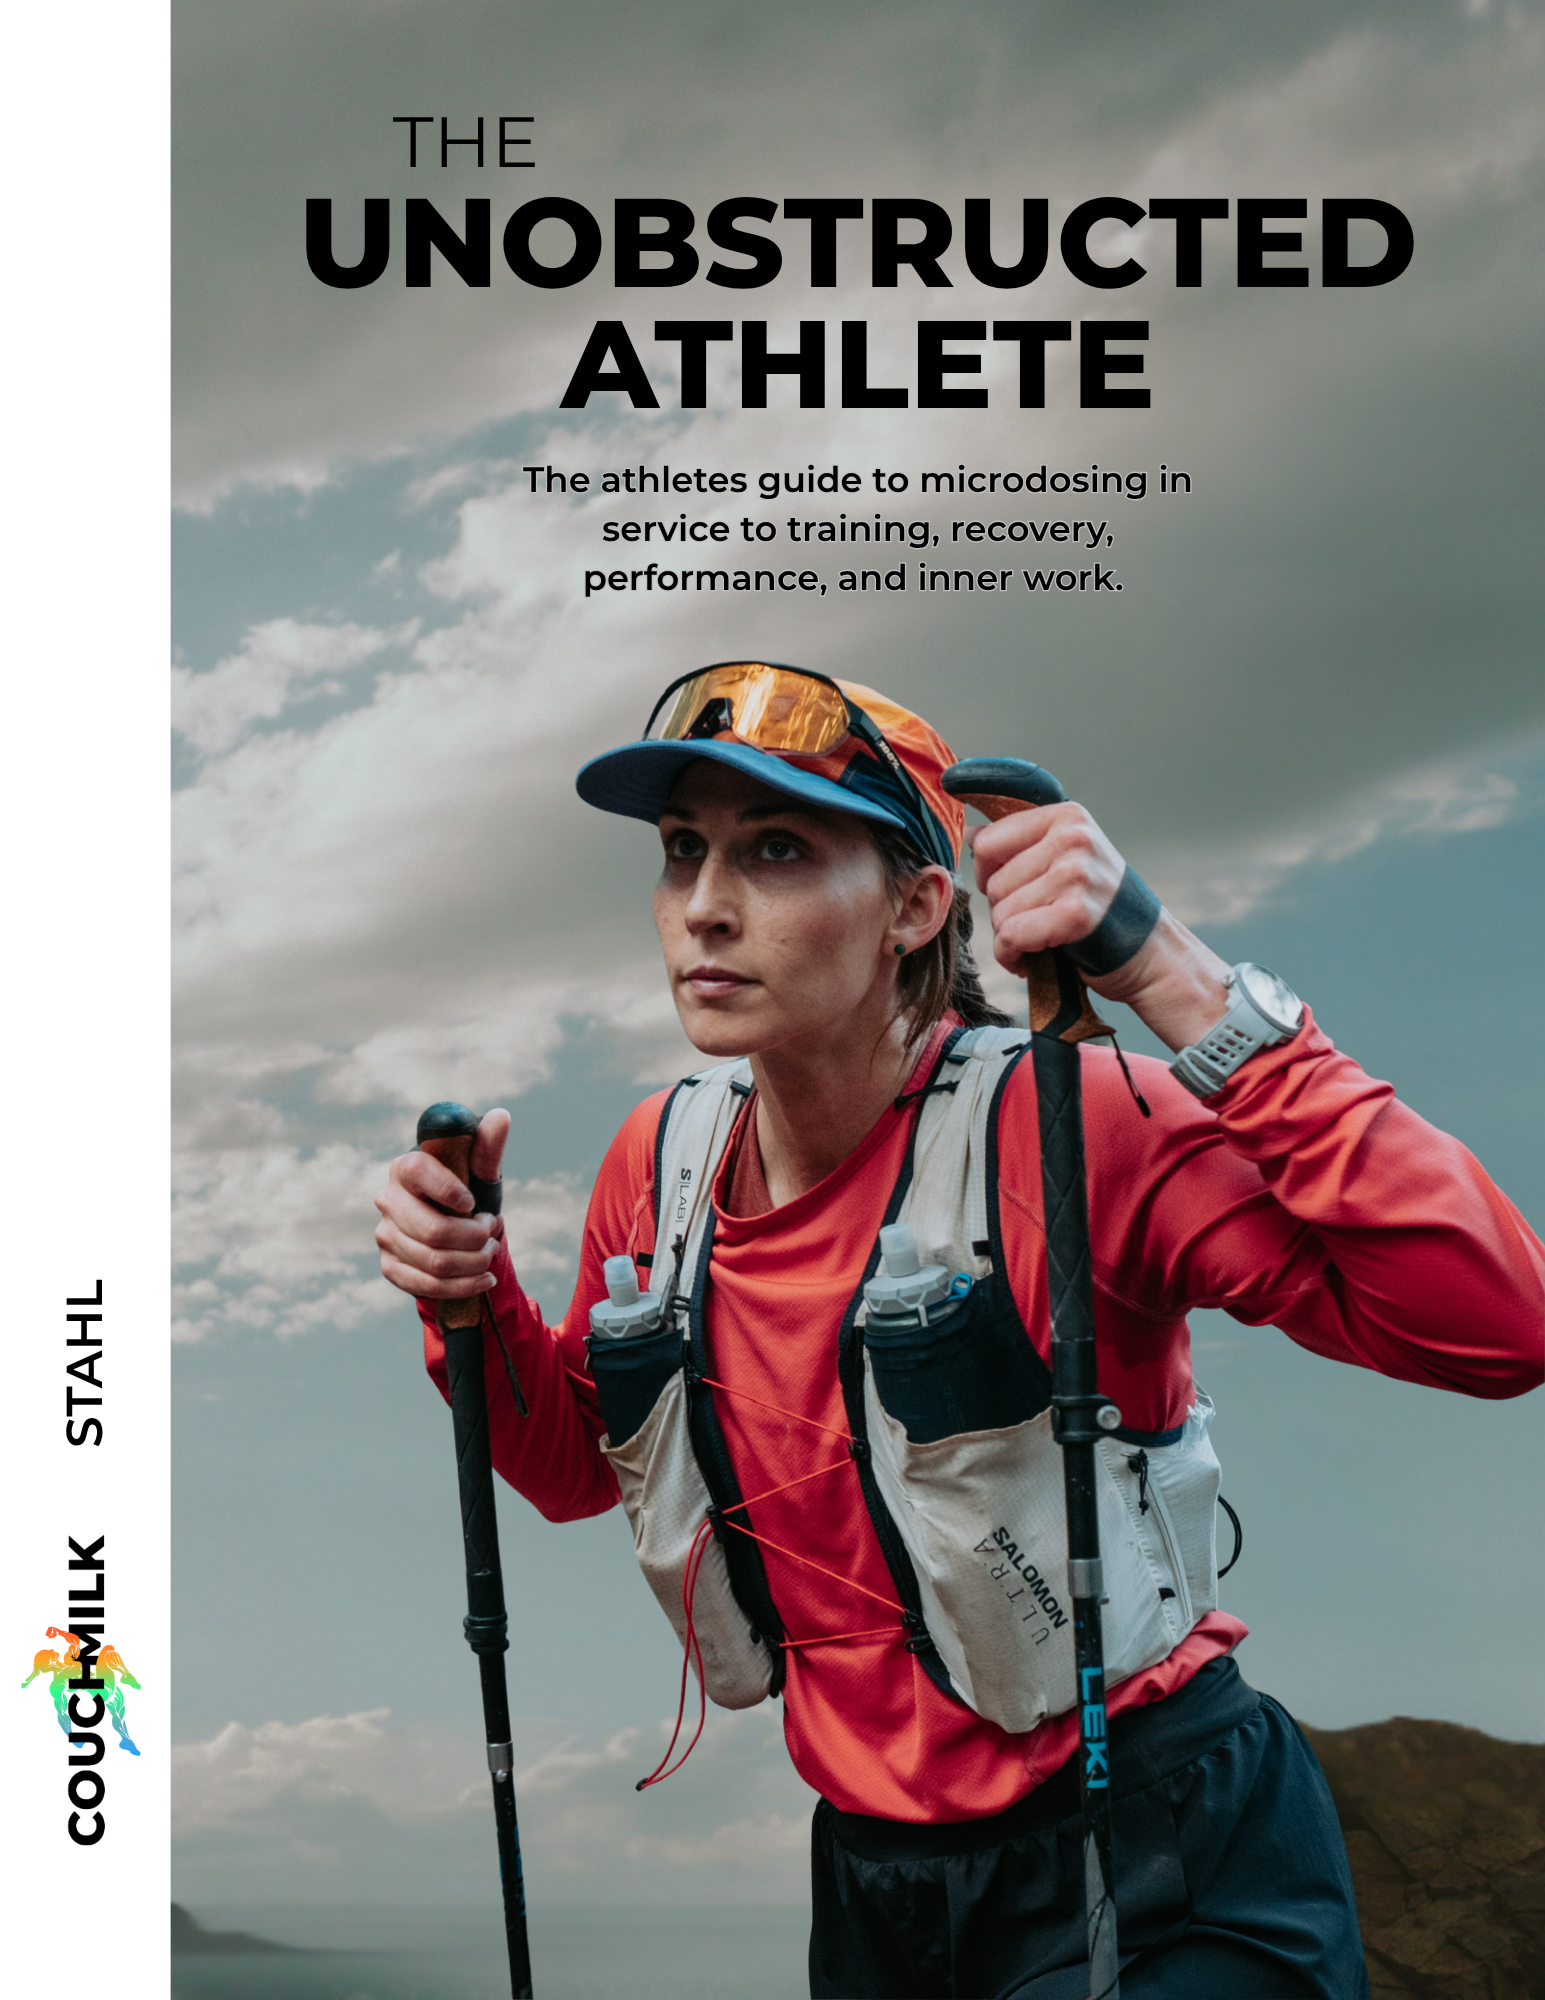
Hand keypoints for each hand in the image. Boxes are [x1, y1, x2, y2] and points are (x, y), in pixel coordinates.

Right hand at [374, 1108, 510, 1299]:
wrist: (453, 1230)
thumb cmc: (467, 1193)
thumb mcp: (480, 1171)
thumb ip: (487, 1146)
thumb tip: (500, 1116)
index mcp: (406, 1168)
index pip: (418, 1171)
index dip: (450, 1189)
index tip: (474, 1202)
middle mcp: (389, 1201)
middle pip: (433, 1230)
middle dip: (474, 1237)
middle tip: (493, 1231)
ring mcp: (386, 1236)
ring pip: (434, 1261)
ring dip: (474, 1262)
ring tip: (491, 1252)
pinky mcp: (391, 1267)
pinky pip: (426, 1286)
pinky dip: (463, 1285)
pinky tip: (484, 1278)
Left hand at [968, 801, 1129, 970]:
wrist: (1149, 953)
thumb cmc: (1100, 908)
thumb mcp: (1064, 860)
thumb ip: (1019, 844)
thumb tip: (970, 833)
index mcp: (1067, 817)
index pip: (988, 841)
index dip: (989, 874)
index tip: (1014, 889)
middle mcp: (1073, 838)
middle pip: (993, 883)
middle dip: (1005, 912)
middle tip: (1038, 920)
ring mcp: (1076, 873)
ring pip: (1000, 912)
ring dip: (1011, 938)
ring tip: (1042, 939)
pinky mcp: (1076, 913)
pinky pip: (1012, 936)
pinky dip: (1013, 957)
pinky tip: (1035, 958)